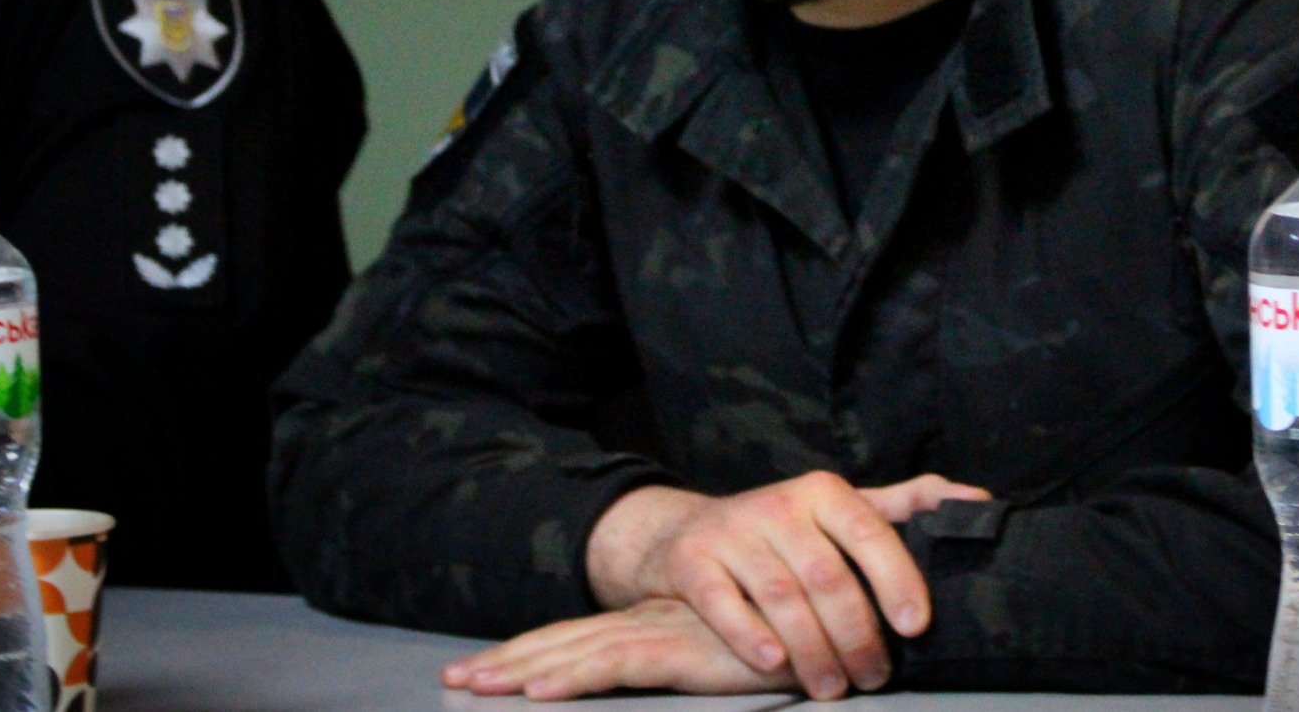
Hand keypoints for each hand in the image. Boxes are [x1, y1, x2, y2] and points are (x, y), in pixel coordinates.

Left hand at [441, 598, 795, 699]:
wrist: (841, 609)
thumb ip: (730, 642)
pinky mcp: (683, 650)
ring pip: (578, 651)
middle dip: (511, 659)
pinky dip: (572, 676)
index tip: (493, 663)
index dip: (542, 645)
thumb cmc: (807, 626)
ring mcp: (667, 632)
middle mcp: (657, 622)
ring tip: (470, 684)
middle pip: (572, 640)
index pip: (592, 633)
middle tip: (457, 677)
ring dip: (521, 668)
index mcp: (666, 619)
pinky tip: (535, 689)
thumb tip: (717, 653)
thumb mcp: (752, 644)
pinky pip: (616, 667)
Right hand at [584, 471, 989, 699]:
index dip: (895, 577)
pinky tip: (776, 664)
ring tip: (834, 687)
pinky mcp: (693, 561)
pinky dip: (750, 636)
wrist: (689, 533)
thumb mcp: (844, 508)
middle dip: (857, 634)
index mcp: (825, 491)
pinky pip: (723, 602)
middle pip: (827, 576)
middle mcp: (780, 505)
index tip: (915, 625)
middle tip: (874, 676)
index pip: (868, 530)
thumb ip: (909, 504)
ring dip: (813, 650)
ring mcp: (734, 532)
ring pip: (780, 596)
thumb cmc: (787, 529)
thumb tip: (981, 502)